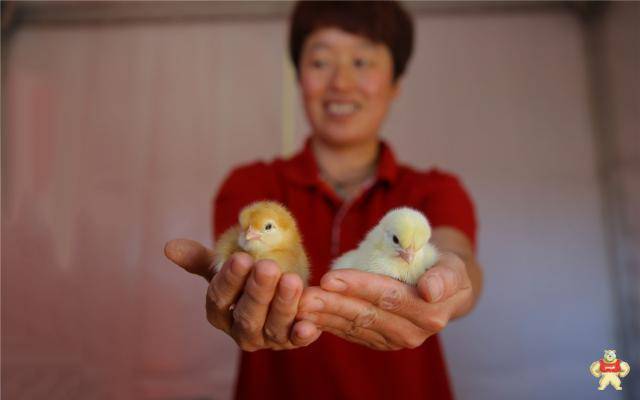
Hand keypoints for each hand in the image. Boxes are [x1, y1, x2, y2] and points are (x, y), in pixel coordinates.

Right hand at [164, 239, 321, 350]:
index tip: (241, 258)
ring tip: (292, 280)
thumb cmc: (248, 276)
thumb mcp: (226, 266)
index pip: (219, 298)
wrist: (279, 287)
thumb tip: (169, 247)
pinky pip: (297, 340)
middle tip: (268, 266)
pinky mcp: (292, 341)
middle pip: (247, 314)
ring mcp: (267, 339)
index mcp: (218, 312)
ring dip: (283, 304)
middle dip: (258, 291)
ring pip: (274, 326)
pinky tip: (309, 323)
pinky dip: (303, 334)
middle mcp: (239, 330)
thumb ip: (202, 259)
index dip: (230, 279)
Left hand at [297, 252, 471, 349]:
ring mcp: (394, 340)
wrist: (444, 290)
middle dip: (331, 303)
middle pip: (365, 314)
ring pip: (353, 325)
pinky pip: (350, 332)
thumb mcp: (453, 267)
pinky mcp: (379, 341)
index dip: (358, 286)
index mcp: (429, 313)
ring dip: (324, 315)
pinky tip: (306, 316)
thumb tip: (429, 291)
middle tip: (302, 294)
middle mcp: (412, 333)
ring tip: (298, 303)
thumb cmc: (446, 269)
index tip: (330, 277)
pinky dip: (327, 324)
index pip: (387, 297)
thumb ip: (444, 277)